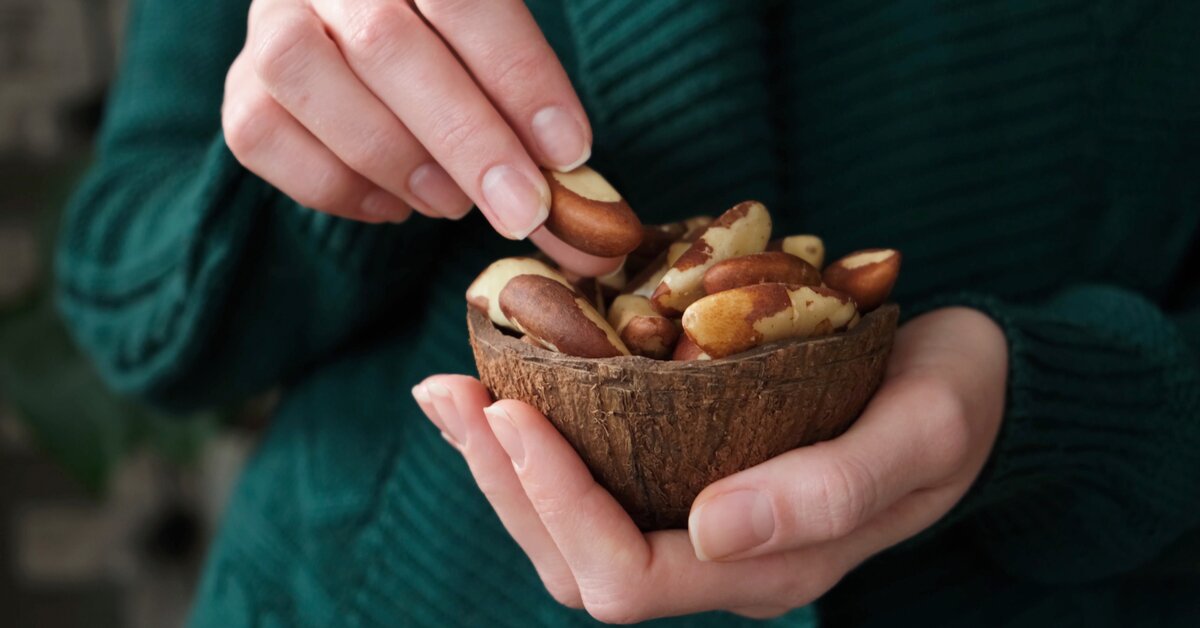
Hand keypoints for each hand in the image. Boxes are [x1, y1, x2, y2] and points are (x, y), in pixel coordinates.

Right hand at [223, 0, 616, 274]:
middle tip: (522, 210)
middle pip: (386, 43)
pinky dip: (336, 186)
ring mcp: (273, 23)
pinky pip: (261, 136)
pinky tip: (395, 204)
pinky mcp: (242, 86)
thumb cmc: (462, 59)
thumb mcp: (508, 69)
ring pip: (305, 78)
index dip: (517, 74)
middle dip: (465, 138)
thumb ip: (546, 138)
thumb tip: (595, 241)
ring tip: (453, 203)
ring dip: (393, 157)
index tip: (568, 151)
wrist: (368, 40)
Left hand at [413, 307, 1006, 621]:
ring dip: (502, 466)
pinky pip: (597, 481)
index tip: (512, 409)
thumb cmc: (957, 403)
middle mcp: (719, 560)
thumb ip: (829, 491)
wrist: (977, 387)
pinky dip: (539, 442)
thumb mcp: (919, 434)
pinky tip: (504, 388)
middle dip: (503, 483)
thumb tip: (714, 531)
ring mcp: (701, 523)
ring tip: (449, 391)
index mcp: (766, 566)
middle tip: (448, 391)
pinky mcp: (692, 474)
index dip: (557, 505)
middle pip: (575, 562)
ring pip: (570, 530)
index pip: (626, 574)